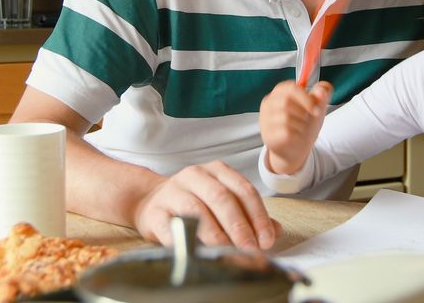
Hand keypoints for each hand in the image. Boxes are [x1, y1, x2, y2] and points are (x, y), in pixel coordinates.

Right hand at [132, 160, 280, 250]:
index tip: (266, 239)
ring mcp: (173, 191)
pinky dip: (187, 241)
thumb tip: (275, 231)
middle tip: (250, 248)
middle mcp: (195, 175)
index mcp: (217, 170)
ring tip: (228, 252)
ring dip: (216, 235)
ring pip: (197, 211)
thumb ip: (249, 214)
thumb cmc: (192, 203)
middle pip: (222, 198)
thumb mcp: (222, 202)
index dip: (258, 216)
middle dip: (239, 226)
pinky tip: (198, 252)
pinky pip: (172, 227)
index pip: (243, 190)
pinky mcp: (155, 212)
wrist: (149, 202)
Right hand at [259, 81, 331, 174]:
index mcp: (279, 93)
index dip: (305, 97)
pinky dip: (297, 135)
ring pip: (285, 117)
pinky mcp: (268, 136)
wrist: (295, 149)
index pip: (290, 87)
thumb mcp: (316, 107)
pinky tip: (297, 136)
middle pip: (285, 101)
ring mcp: (266, 120)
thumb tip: (322, 90)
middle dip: (303, 111)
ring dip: (301, 124)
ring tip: (301, 128)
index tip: (317, 108)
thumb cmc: (303, 124)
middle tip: (309, 119)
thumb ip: (322, 94)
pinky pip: (285, 132)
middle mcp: (268, 105)